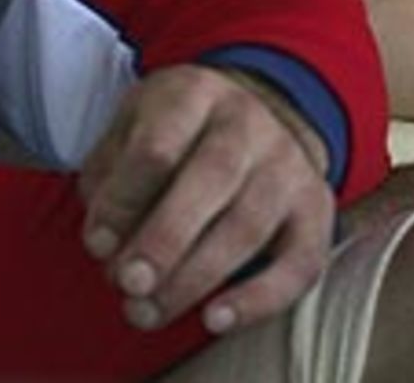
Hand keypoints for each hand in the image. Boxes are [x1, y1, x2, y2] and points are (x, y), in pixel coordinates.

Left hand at [78, 65, 333, 337]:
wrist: (258, 116)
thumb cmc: (175, 135)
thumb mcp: (133, 128)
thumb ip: (110, 179)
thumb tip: (105, 243)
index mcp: (194, 93)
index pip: (160, 143)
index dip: (124, 200)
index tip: (97, 245)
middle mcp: (248, 121)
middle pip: (212, 177)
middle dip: (165, 239)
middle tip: (129, 285)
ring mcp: (288, 163)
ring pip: (248, 225)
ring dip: (194, 278)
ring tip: (147, 313)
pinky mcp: (315, 209)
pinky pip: (299, 262)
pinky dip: (259, 299)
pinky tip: (214, 320)